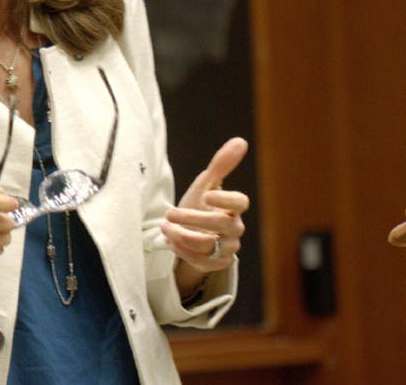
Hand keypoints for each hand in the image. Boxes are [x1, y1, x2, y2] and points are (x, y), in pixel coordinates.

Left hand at [162, 137, 249, 284]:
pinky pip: (202, 262)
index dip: (226, 199)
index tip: (207, 195)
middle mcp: (234, 228)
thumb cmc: (200, 204)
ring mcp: (226, 248)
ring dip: (183, 236)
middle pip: (221, 224)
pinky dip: (183, 252)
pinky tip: (170, 242)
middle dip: (193, 218)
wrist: (190, 232)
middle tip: (170, 213)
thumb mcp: (206, 183)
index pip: (240, 202)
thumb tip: (240, 141)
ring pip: (209, 245)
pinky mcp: (216, 264)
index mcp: (234, 207)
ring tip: (165, 228)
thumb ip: (221, 164)